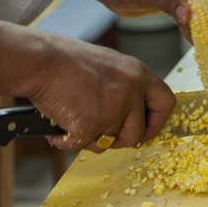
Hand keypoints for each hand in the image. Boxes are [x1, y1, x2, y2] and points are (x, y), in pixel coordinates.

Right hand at [25, 34, 175, 151]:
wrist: (41, 60)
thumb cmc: (65, 60)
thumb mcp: (107, 65)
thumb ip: (123, 87)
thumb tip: (127, 116)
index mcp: (138, 73)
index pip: (166, 103)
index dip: (156, 122)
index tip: (144, 130)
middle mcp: (131, 91)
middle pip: (138, 134)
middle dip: (120, 141)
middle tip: (101, 135)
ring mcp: (113, 109)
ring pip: (109, 143)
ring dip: (92, 140)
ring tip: (74, 121)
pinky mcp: (91, 124)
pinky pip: (81, 145)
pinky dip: (66, 140)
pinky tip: (57, 126)